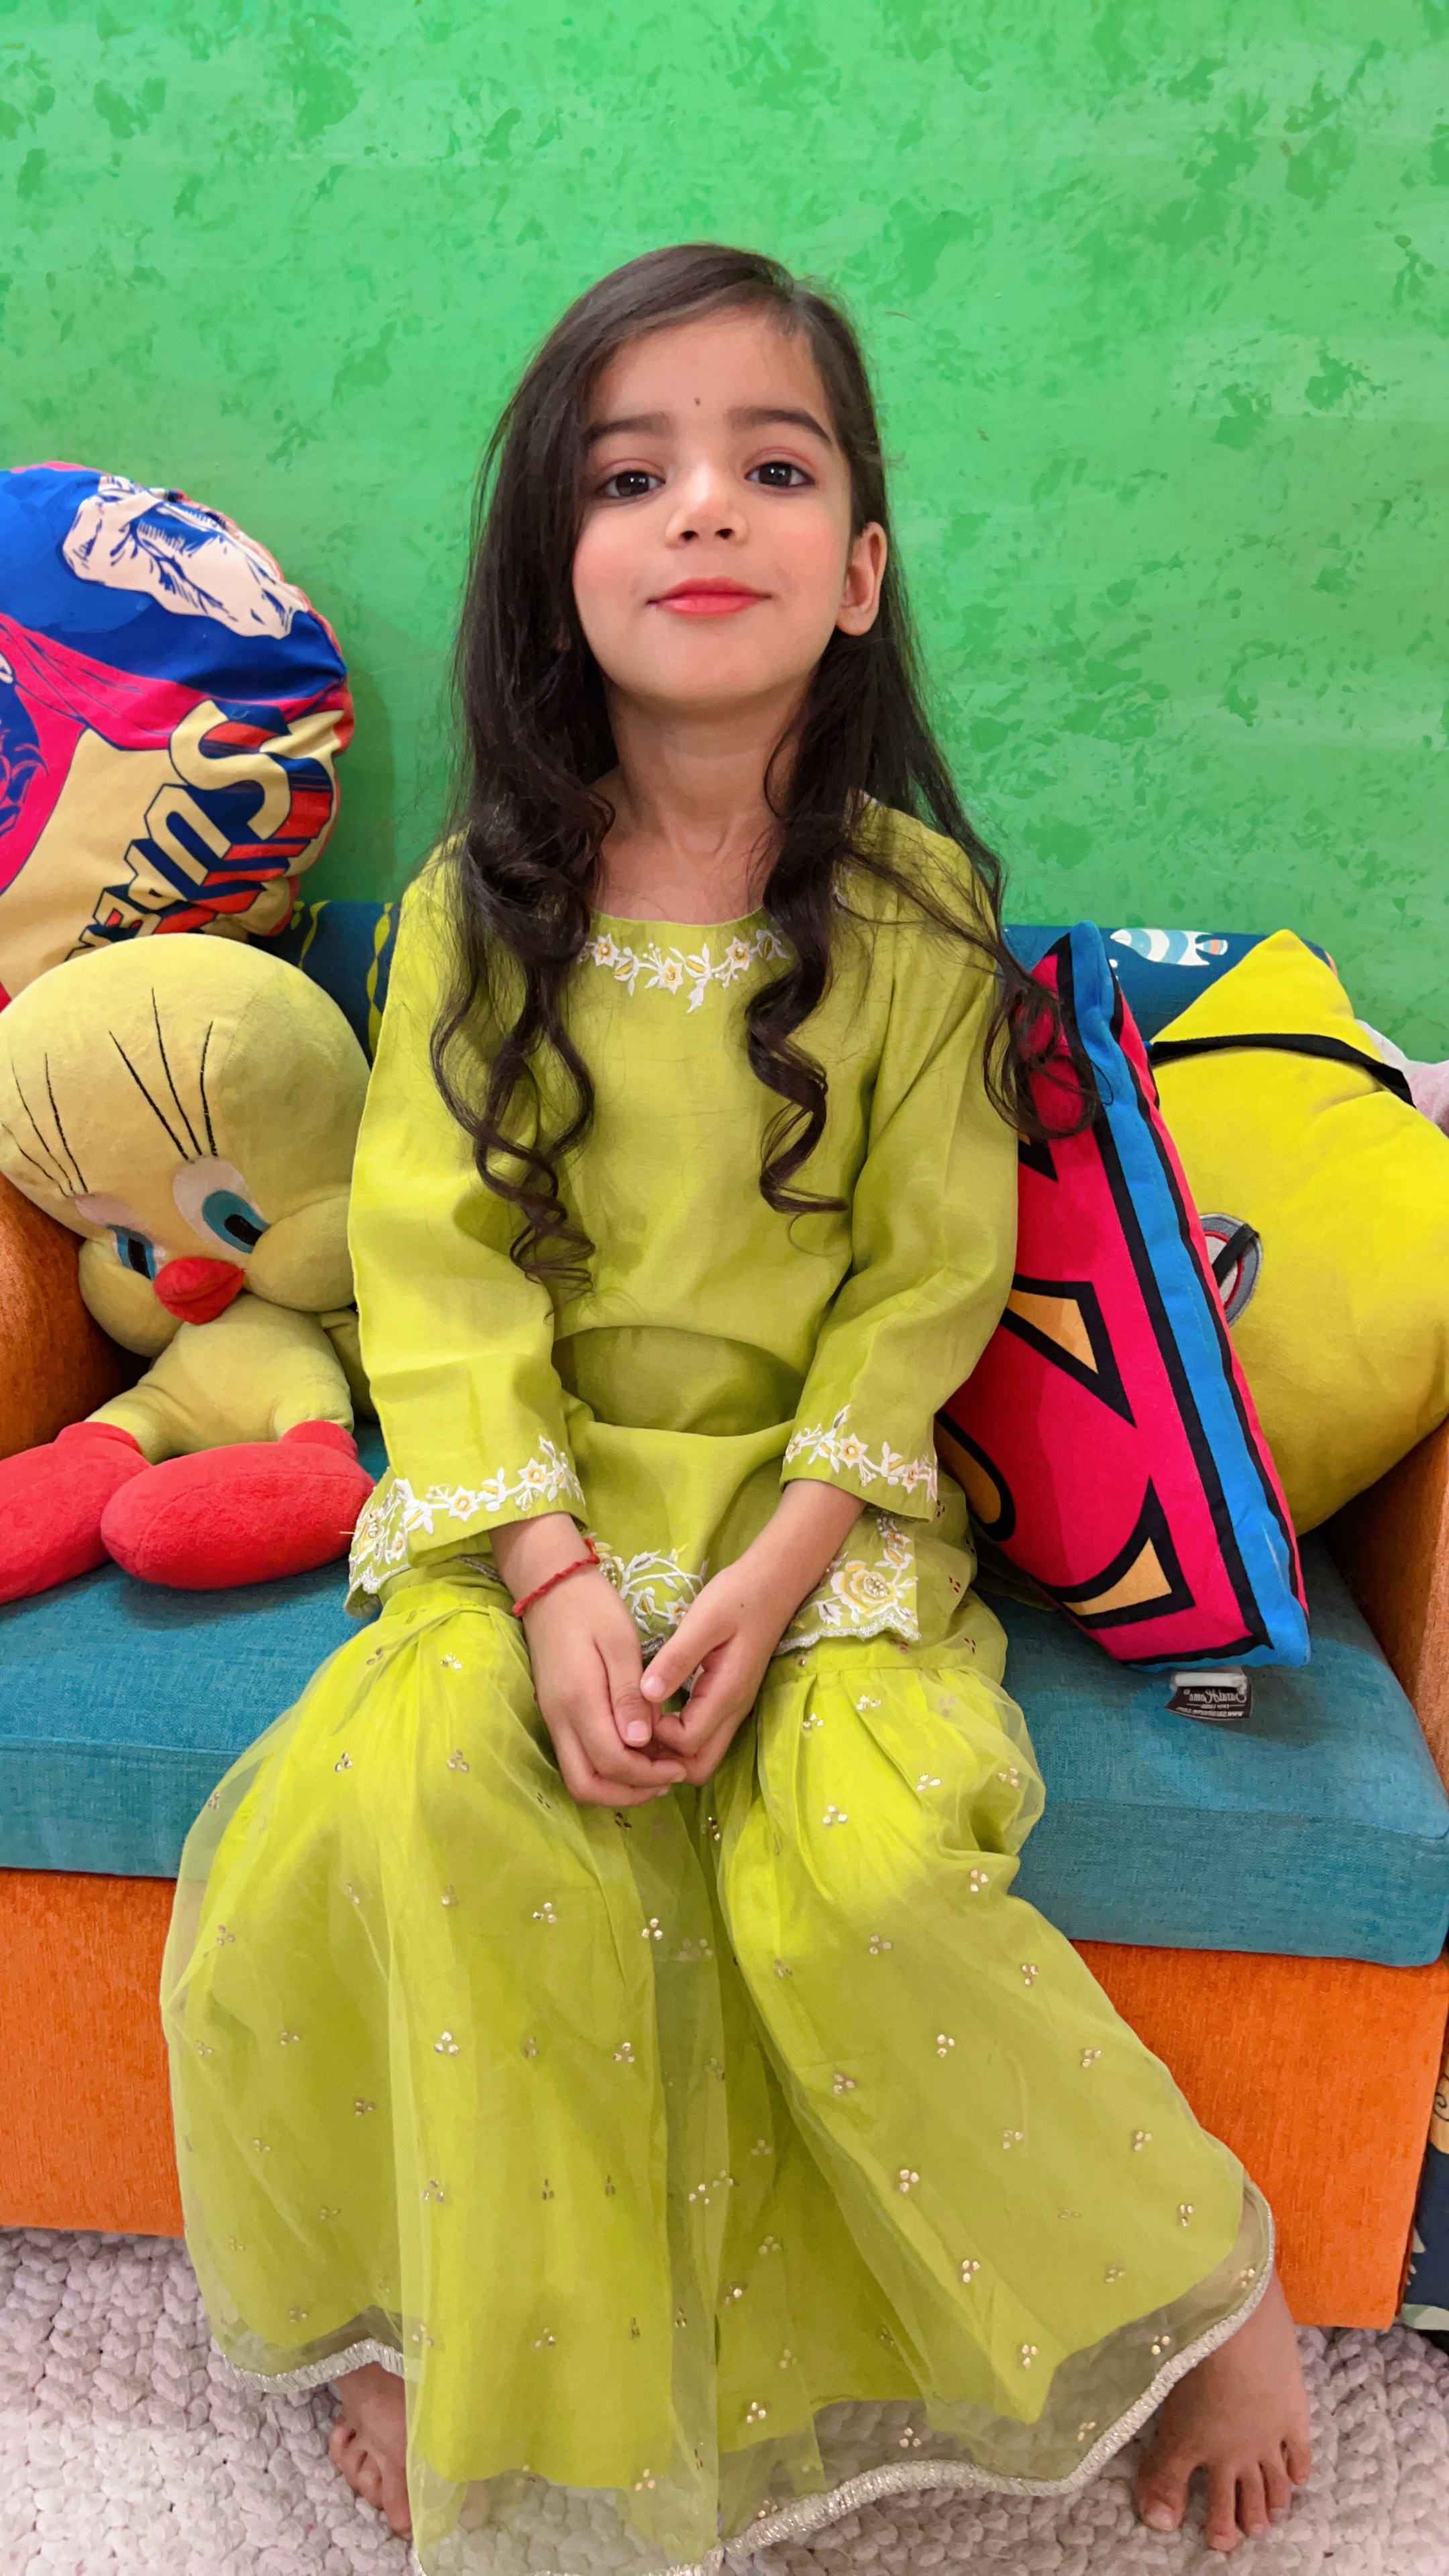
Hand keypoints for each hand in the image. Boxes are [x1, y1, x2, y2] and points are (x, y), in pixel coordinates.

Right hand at [493, 1513, 685, 1808]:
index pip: (611, 1761)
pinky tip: (636, 1752)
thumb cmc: (592, 1607)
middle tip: (668, 1779)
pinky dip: (606, 1768)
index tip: (679, 1766)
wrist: (550, 1585)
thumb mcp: (620, 1643)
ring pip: (579, 1777)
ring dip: (617, 1785)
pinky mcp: (554, 1714)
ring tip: (657, 1771)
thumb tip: (640, 1742)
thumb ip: (629, 1694)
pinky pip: (577, 1758)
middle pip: (587, 1785)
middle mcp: (559, 1719)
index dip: (647, 1774)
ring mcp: (553, 1718)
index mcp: (578, 1700)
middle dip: (629, 1793)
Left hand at [640, 1479, 864, 1785]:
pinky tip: (657, 1708)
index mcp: (726, 1694)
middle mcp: (732, 1711)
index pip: (686, 1743)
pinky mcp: (728, 1699)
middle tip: (637, 1726)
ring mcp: (732, 1708)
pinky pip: (703, 1735)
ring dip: (670, 1750)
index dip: (656, 1734)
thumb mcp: (704, 1621)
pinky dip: (678, 1736)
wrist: (773, 1583)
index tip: (636, 1704)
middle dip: (663, 1759)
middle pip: (698, 1767)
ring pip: (701, 1754)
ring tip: (643, 1718)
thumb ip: (677, 1659)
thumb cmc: (738, 1597)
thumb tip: (647, 1693)